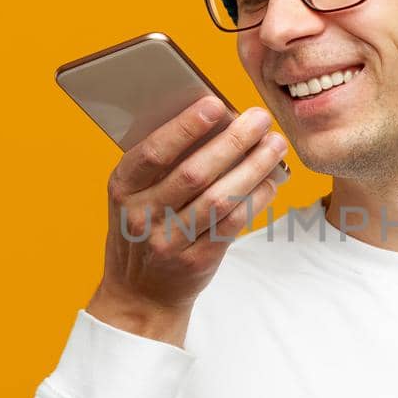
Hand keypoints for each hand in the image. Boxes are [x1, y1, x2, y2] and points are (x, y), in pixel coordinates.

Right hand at [87, 96, 288, 341]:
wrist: (140, 294)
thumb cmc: (143, 227)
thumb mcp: (136, 196)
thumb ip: (163, 164)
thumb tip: (217, 120)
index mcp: (122, 189)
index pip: (154, 152)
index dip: (185, 127)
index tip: (215, 104)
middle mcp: (142, 216)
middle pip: (194, 174)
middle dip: (232, 142)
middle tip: (260, 118)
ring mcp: (169, 242)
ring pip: (220, 199)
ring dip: (253, 168)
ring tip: (275, 145)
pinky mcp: (197, 261)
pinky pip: (233, 224)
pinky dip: (256, 199)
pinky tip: (271, 180)